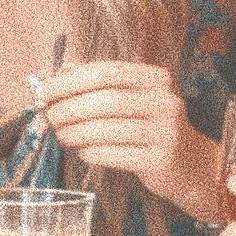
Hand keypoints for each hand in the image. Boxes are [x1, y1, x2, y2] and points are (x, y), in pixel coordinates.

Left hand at [33, 58, 204, 217]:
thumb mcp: (133, 97)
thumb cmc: (152, 127)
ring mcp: (165, 132)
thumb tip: (61, 71)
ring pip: (106, 128)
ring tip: (60, 135)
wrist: (191, 165)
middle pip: (106, 99)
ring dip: (75, 132)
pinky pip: (113, 154)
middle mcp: (165, 102)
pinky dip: (90, 152)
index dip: (70, 81)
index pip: (106, 72)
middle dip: (68, 108)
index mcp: (156, 79)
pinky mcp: (159, 160)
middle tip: (48, 116)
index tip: (44, 91)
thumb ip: (101, 81)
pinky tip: (80, 150)